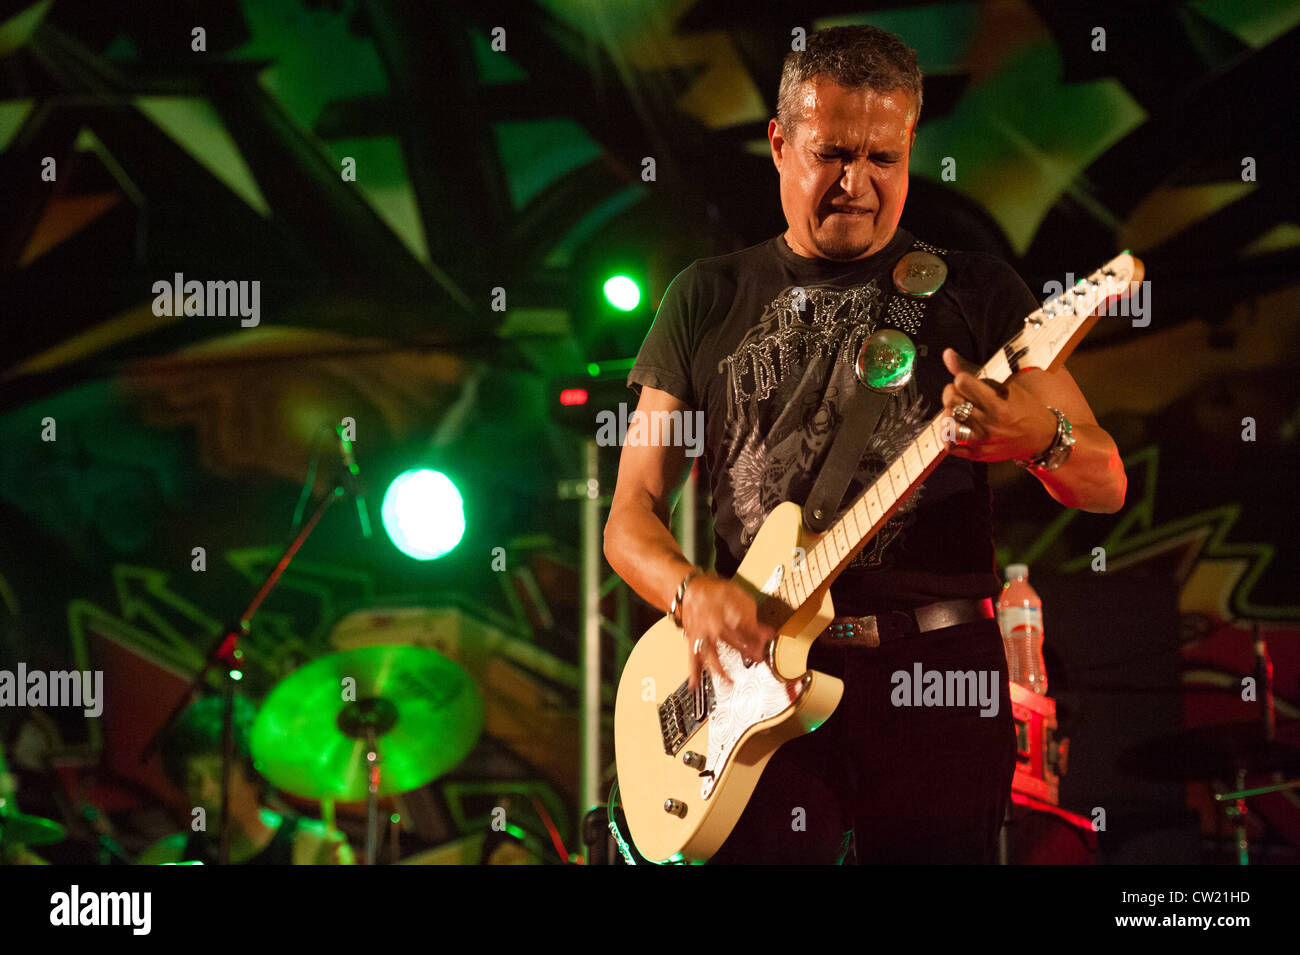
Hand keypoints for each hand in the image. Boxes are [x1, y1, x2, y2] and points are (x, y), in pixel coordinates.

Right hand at [679, 574, 775, 690]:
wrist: (691, 588)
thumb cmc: (715, 592)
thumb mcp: (738, 596)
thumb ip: (751, 615)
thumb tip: (765, 631)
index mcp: (725, 616)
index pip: (748, 631)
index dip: (760, 636)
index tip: (769, 638)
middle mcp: (713, 629)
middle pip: (734, 645)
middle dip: (749, 652)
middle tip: (759, 658)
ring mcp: (702, 636)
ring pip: (713, 656)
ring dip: (722, 670)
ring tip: (730, 683)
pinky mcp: (693, 640)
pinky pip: (693, 658)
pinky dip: (693, 672)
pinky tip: (695, 686)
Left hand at [940, 348, 1056, 462]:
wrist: (1042, 438)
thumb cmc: (1024, 407)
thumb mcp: (1006, 385)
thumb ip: (972, 370)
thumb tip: (946, 353)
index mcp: (997, 405)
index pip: (962, 382)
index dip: (962, 378)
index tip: (968, 381)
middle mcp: (988, 425)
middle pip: (951, 401)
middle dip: (952, 392)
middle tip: (961, 394)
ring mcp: (981, 442)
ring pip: (947, 423)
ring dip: (949, 413)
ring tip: (958, 410)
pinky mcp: (976, 455)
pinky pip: (949, 445)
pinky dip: (948, 434)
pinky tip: (957, 426)